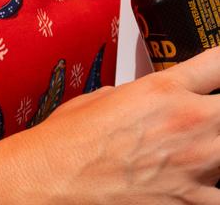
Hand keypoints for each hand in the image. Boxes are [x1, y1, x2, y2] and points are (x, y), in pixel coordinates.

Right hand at [15, 47, 219, 203]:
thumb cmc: (72, 137)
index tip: (218, 70)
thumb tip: (151, 103)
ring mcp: (193, 165)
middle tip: (205, 112)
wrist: (57, 176)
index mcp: (164, 89)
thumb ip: (142, 95)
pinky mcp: (189, 201)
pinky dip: (214, 188)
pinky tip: (201, 183)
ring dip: (217, 145)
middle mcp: (187, 122)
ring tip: (202, 147)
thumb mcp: (108, 95)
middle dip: (217, 108)